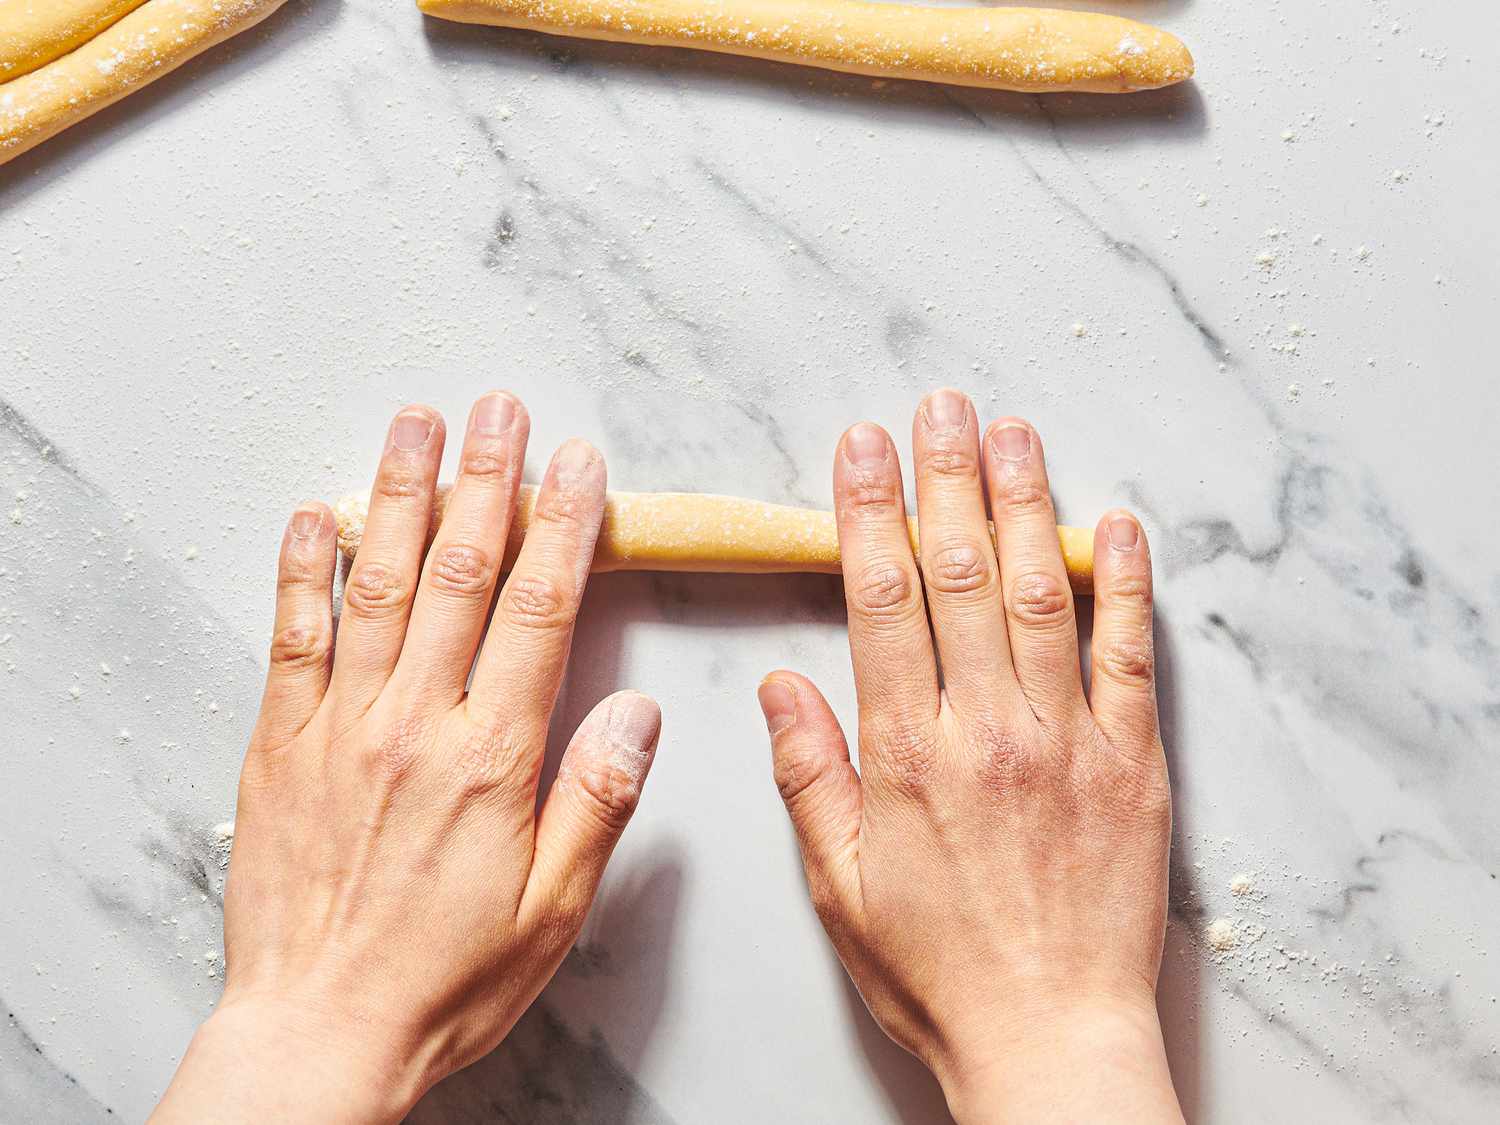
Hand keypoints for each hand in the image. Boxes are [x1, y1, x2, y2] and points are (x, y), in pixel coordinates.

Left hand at [153, 394, 661, 1123]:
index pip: (538, 612)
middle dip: (485, 480)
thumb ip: (596, 801)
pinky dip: (301, 569)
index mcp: (491, 757)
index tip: (578, 464)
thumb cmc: (446, 977)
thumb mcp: (554, 910)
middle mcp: (414, 722)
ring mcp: (340, 726)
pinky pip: (291, 639)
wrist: (321, 1029)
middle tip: (498, 407)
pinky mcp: (281, 744)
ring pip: (374, 584)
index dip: (563, 527)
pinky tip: (315, 512)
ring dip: (398, 494)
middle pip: (457, 573)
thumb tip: (640, 711)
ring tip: (414, 422)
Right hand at [758, 390, 1179, 1122]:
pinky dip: (1126, 584)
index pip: (884, 601)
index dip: (871, 512)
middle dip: (948, 478)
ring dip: (1027, 504)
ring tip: (1013, 430)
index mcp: (911, 753)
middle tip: (941, 404)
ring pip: (1045, 595)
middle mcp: (990, 729)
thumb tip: (781, 682)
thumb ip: (810, 774)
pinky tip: (1115, 523)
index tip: (864, 445)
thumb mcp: (841, 884)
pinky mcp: (1133, 762)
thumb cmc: (938, 969)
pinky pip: (1130, 656)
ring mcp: (1069, 740)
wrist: (1052, 1036)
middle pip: (965, 575)